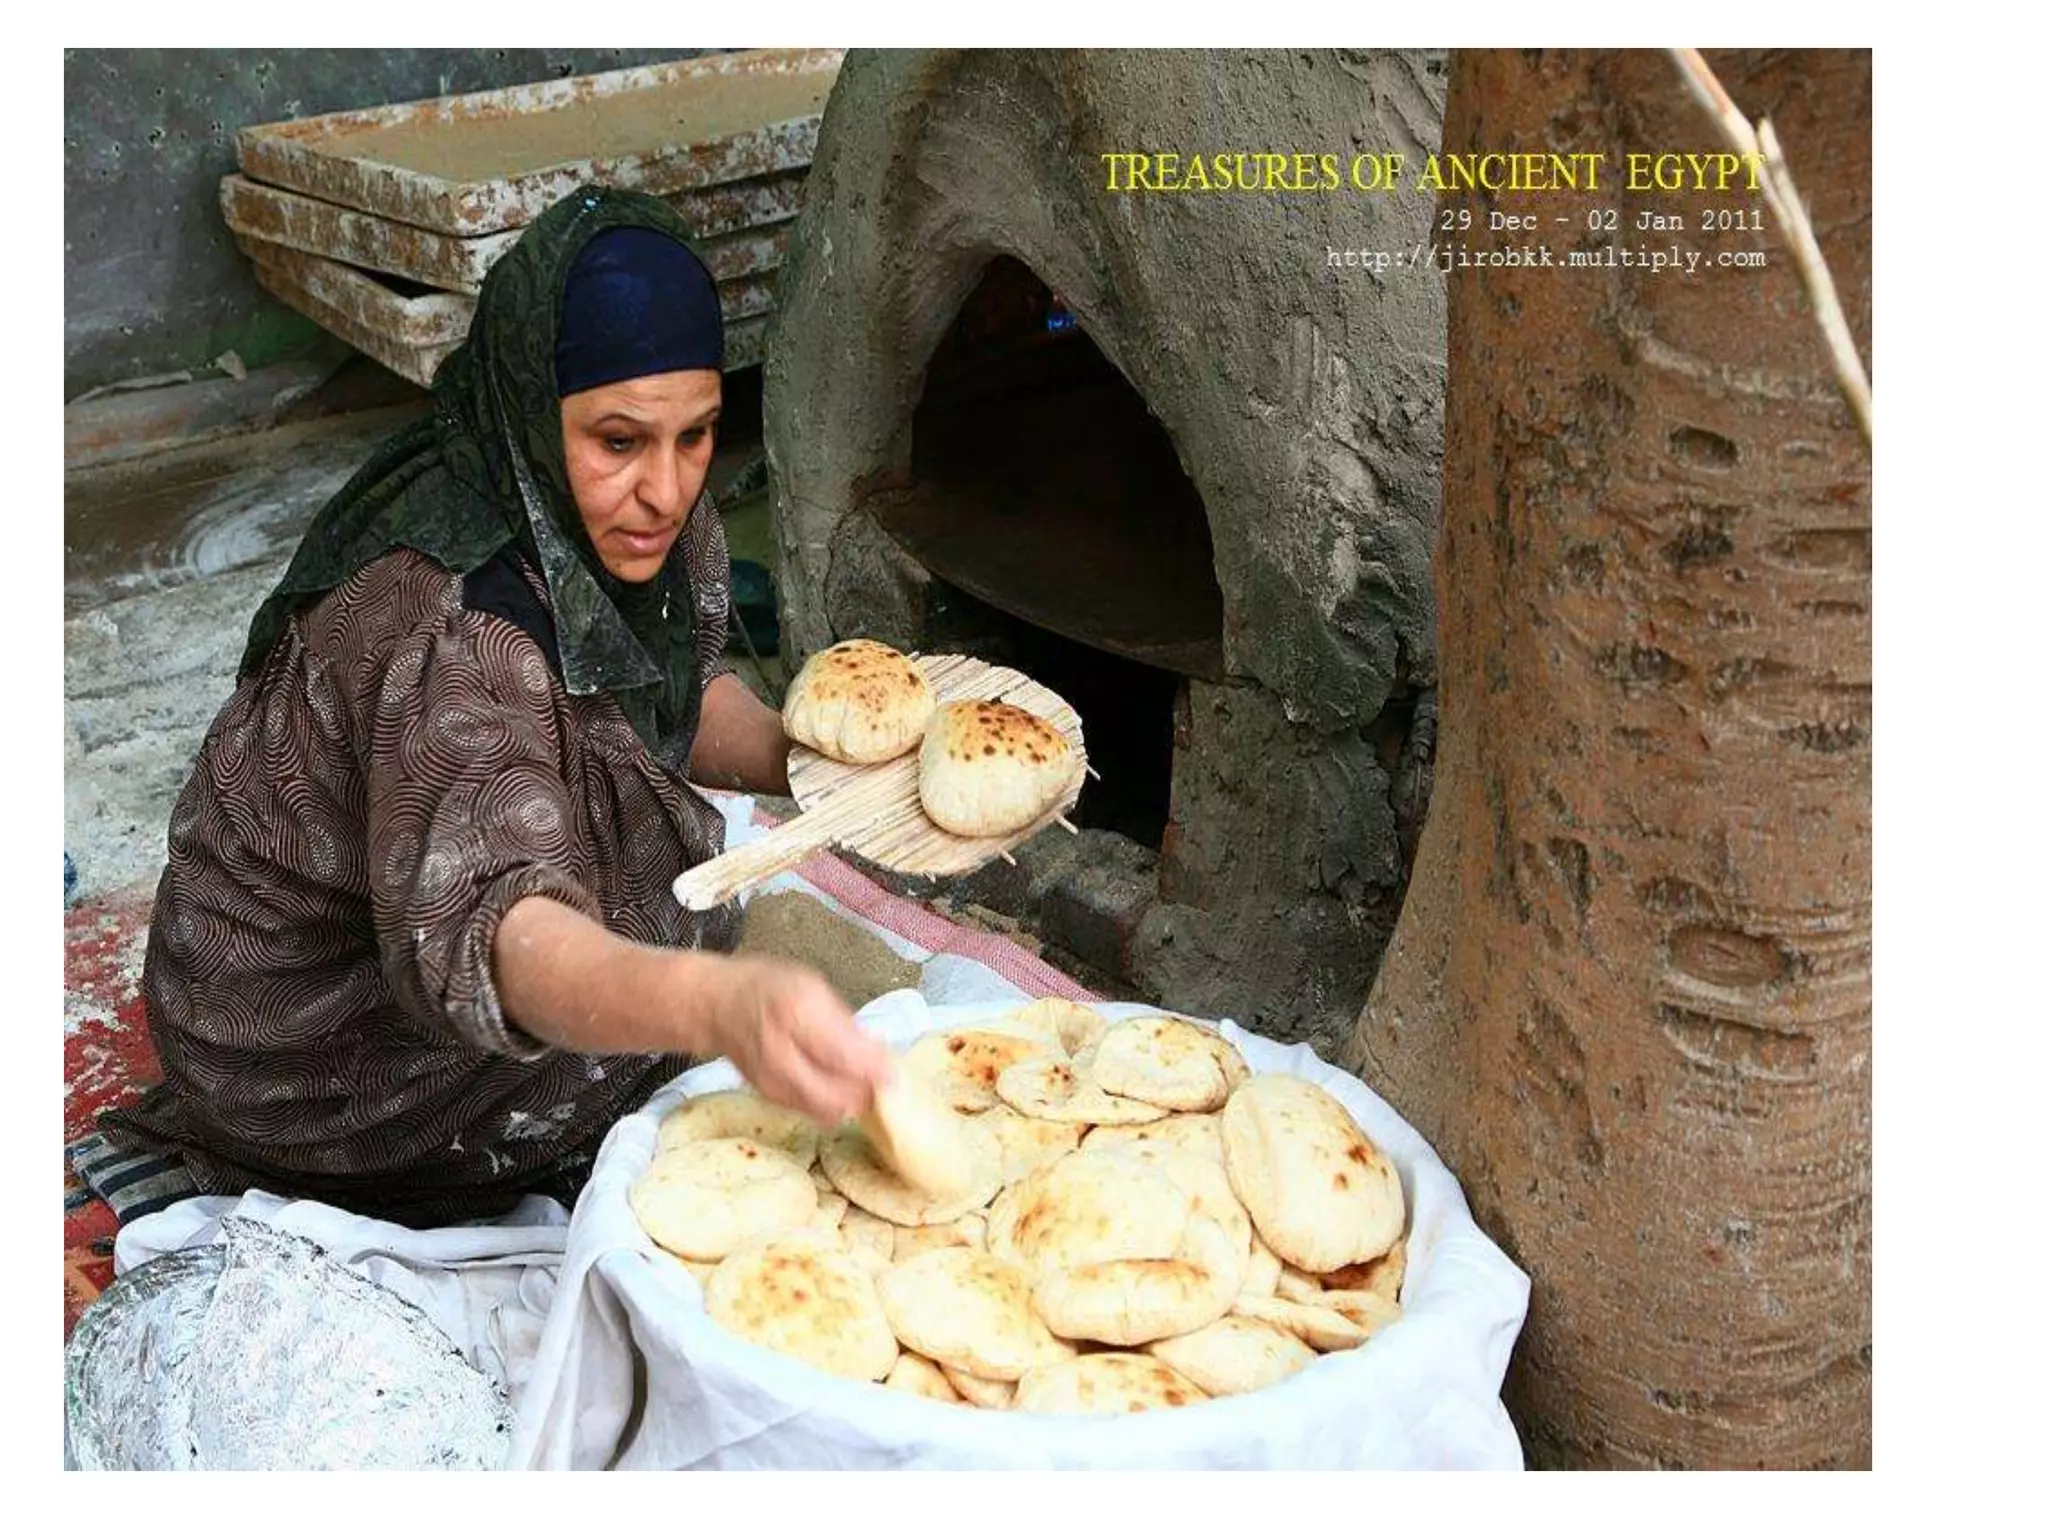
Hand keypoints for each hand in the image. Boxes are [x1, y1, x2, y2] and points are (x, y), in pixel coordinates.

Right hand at [709, 956, 890, 1124]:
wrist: (718, 1006)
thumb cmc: (770, 987)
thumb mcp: (814, 987)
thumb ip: (845, 1023)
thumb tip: (878, 1054)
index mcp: (797, 1015)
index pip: (846, 1057)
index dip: (876, 1069)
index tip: (894, 1070)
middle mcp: (782, 1054)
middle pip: (839, 1095)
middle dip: (866, 1091)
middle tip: (879, 1077)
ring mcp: (773, 1081)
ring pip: (828, 1110)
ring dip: (850, 1101)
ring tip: (857, 1080)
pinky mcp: (770, 1097)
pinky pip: (812, 1112)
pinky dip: (831, 1103)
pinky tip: (834, 1083)